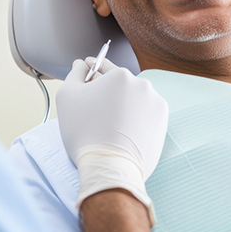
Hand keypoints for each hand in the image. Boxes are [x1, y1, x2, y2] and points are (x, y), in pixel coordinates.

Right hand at [56, 58, 167, 222]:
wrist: (109, 167)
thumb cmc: (84, 130)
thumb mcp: (67, 95)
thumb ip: (75, 73)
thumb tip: (82, 64)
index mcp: (121, 75)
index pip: (103, 66)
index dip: (91, 70)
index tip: (87, 74)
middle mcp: (143, 85)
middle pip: (119, 84)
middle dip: (106, 90)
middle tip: (93, 104)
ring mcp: (155, 105)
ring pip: (133, 99)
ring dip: (122, 104)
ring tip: (107, 121)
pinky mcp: (162, 123)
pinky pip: (144, 114)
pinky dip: (134, 118)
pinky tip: (121, 129)